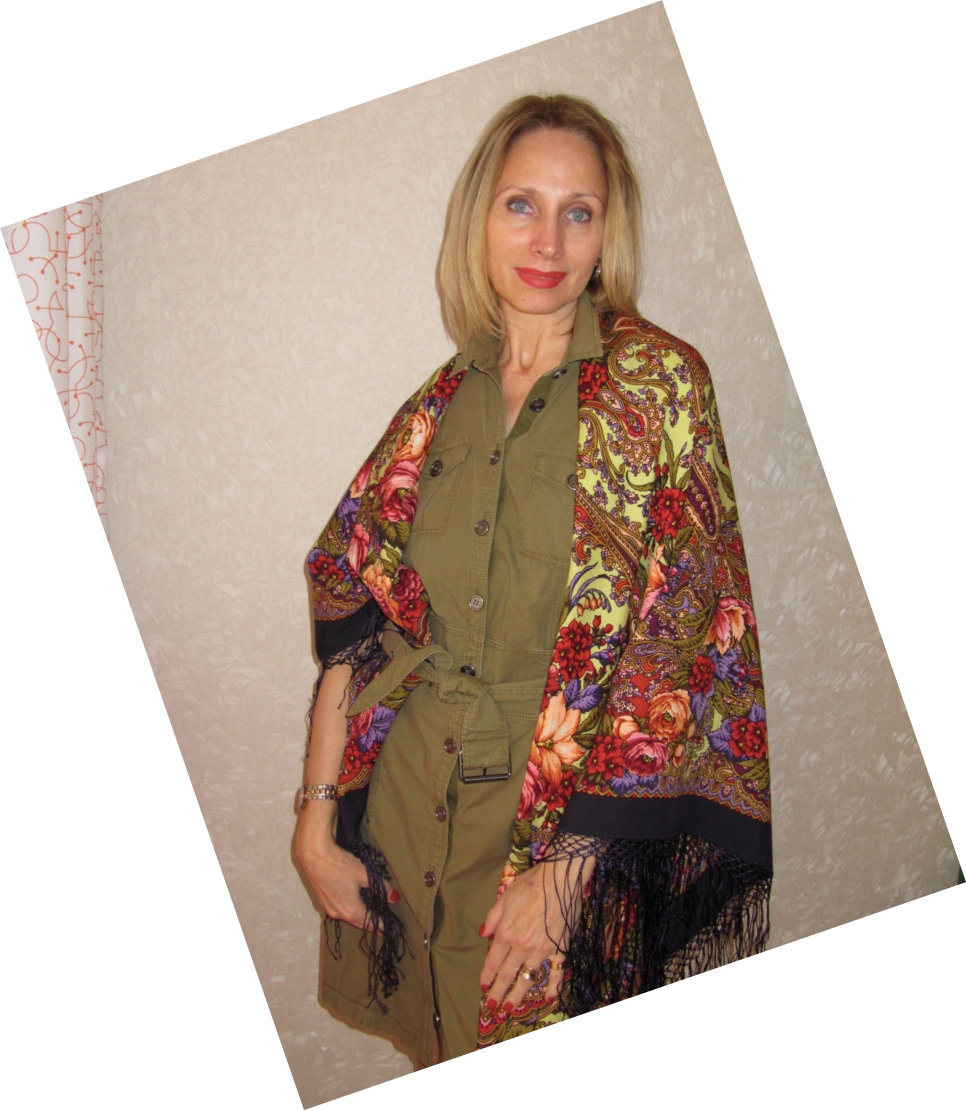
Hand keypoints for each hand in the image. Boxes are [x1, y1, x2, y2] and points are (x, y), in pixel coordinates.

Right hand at [293, 801, 397, 929]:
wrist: (314, 855)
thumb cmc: (340, 865)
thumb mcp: (364, 874)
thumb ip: (380, 887)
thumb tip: (393, 898)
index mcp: (350, 910)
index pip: (370, 922)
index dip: (381, 926)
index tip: (390, 931)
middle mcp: (338, 914)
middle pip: (358, 922)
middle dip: (370, 923)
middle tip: (382, 925)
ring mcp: (328, 908)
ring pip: (348, 917)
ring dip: (359, 917)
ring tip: (370, 915)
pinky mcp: (322, 901)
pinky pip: (340, 910)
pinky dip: (349, 910)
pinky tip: (354, 904)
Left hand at [478, 855, 593, 1011]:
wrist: (559, 880)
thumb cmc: (530, 885)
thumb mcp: (505, 898)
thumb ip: (492, 919)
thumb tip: (482, 935)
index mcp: (506, 934)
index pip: (493, 961)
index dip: (487, 976)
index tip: (483, 988)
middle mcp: (522, 947)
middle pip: (507, 975)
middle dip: (498, 993)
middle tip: (492, 1008)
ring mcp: (542, 951)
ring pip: (529, 979)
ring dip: (518, 995)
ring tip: (511, 1008)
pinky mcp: (560, 950)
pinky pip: (557, 973)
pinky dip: (554, 988)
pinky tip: (550, 999)